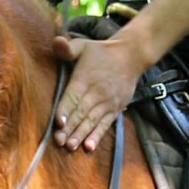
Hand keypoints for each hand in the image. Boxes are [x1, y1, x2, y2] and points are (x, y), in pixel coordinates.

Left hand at [51, 34, 142, 151]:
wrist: (131, 57)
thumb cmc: (101, 52)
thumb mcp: (83, 45)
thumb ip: (68, 47)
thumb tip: (57, 42)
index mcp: (84, 79)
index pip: (73, 97)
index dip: (66, 110)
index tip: (59, 123)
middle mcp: (96, 93)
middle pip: (81, 113)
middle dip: (70, 128)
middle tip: (59, 141)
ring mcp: (107, 103)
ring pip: (92, 121)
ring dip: (81, 135)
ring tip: (71, 147)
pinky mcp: (115, 109)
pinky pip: (105, 124)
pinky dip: (97, 135)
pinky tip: (89, 147)